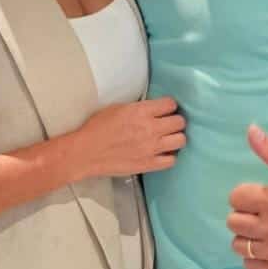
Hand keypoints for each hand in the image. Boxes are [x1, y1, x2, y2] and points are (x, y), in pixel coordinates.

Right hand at [68, 97, 185, 179]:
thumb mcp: (118, 108)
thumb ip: (139, 108)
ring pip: (180, 140)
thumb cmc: (98, 127)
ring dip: (176, 137)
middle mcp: (150, 128)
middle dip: (175, 121)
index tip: (165, 110)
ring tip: (167, 138)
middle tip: (168, 124)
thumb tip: (153, 110)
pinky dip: (169, 156)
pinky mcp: (149, 164)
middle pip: (179, 122)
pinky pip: (172, 160)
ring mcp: (151, 148)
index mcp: (141, 111)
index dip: (169, 106)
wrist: (87, 152)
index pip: (170, 104)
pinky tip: (162, 153)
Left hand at [227, 124, 267, 268]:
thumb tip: (250, 130)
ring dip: (247, 237)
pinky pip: (251, 266)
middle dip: (244, 215)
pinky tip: (265, 246)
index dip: (245, 194)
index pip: (235, 198)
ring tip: (262, 230)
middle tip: (261, 212)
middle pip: (234, 223)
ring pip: (239, 246)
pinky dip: (254, 258)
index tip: (259, 195)